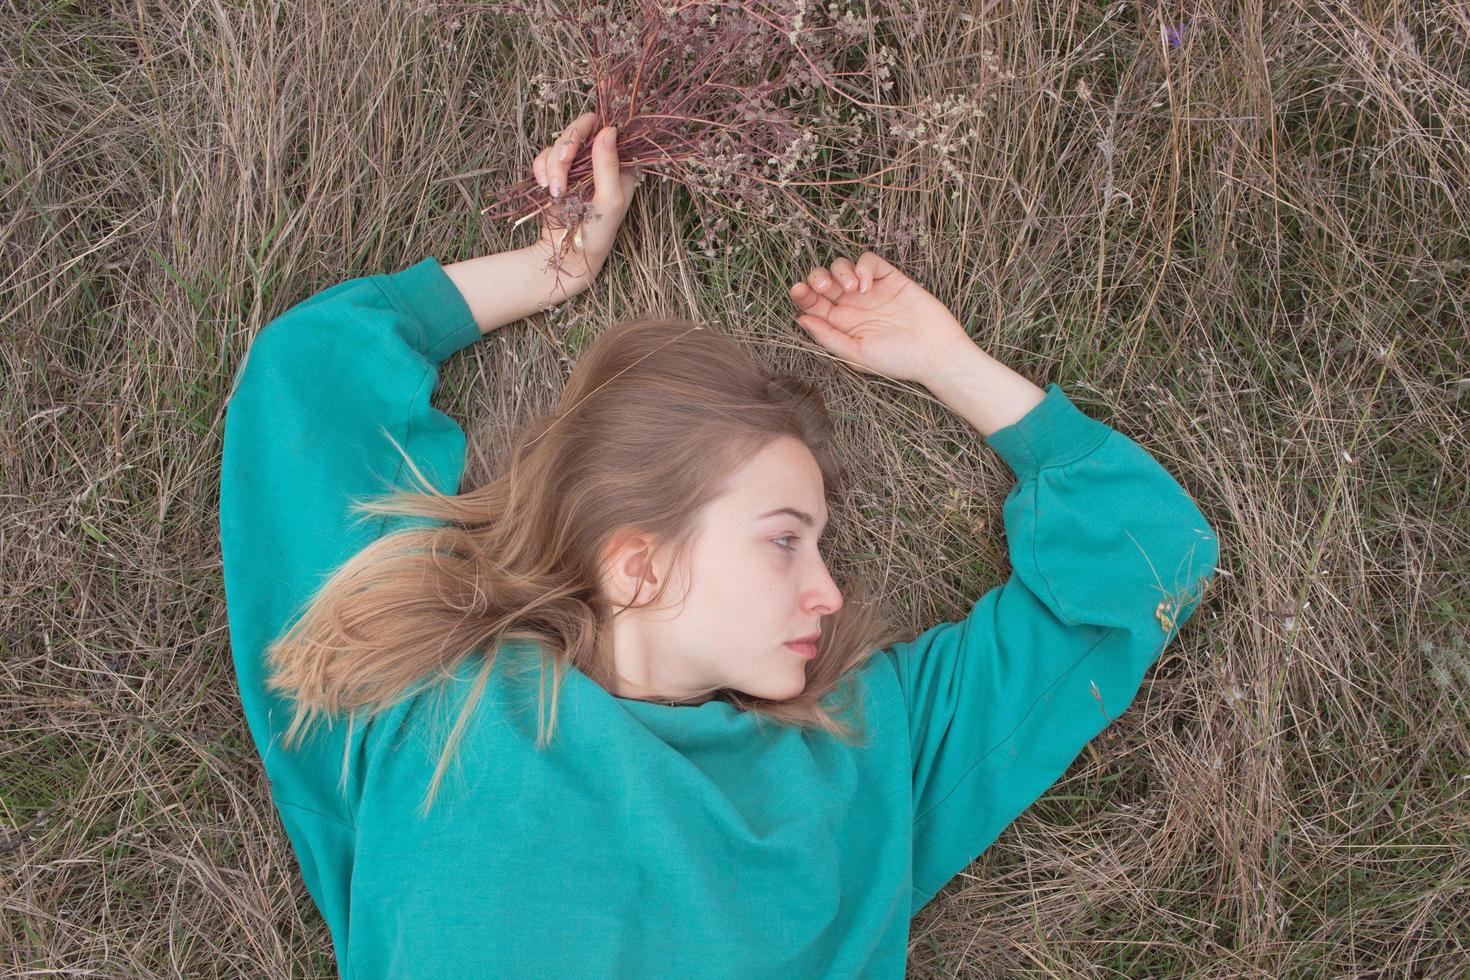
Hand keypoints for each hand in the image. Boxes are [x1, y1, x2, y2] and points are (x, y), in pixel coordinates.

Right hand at [529, 111, 641, 282]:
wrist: (566, 255)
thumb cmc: (597, 234)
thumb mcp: (609, 202)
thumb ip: (607, 166)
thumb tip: (609, 129)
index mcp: (622, 164)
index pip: (616, 127)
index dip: (609, 108)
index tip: (606, 87)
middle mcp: (601, 159)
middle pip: (584, 127)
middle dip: (569, 143)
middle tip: (563, 161)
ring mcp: (578, 164)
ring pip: (560, 141)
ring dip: (553, 163)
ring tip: (555, 192)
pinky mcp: (556, 171)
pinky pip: (543, 155)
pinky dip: (542, 169)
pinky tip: (547, 189)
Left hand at [789, 252, 973, 384]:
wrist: (934, 353)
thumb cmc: (896, 360)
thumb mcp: (856, 355)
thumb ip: (828, 337)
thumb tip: (801, 319)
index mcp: (840, 324)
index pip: (814, 303)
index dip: (802, 294)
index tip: (798, 290)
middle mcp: (852, 305)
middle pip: (824, 281)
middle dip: (817, 278)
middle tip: (824, 287)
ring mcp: (870, 290)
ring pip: (842, 266)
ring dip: (840, 271)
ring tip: (852, 289)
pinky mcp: (890, 278)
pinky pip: (868, 261)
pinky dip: (863, 267)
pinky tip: (867, 285)